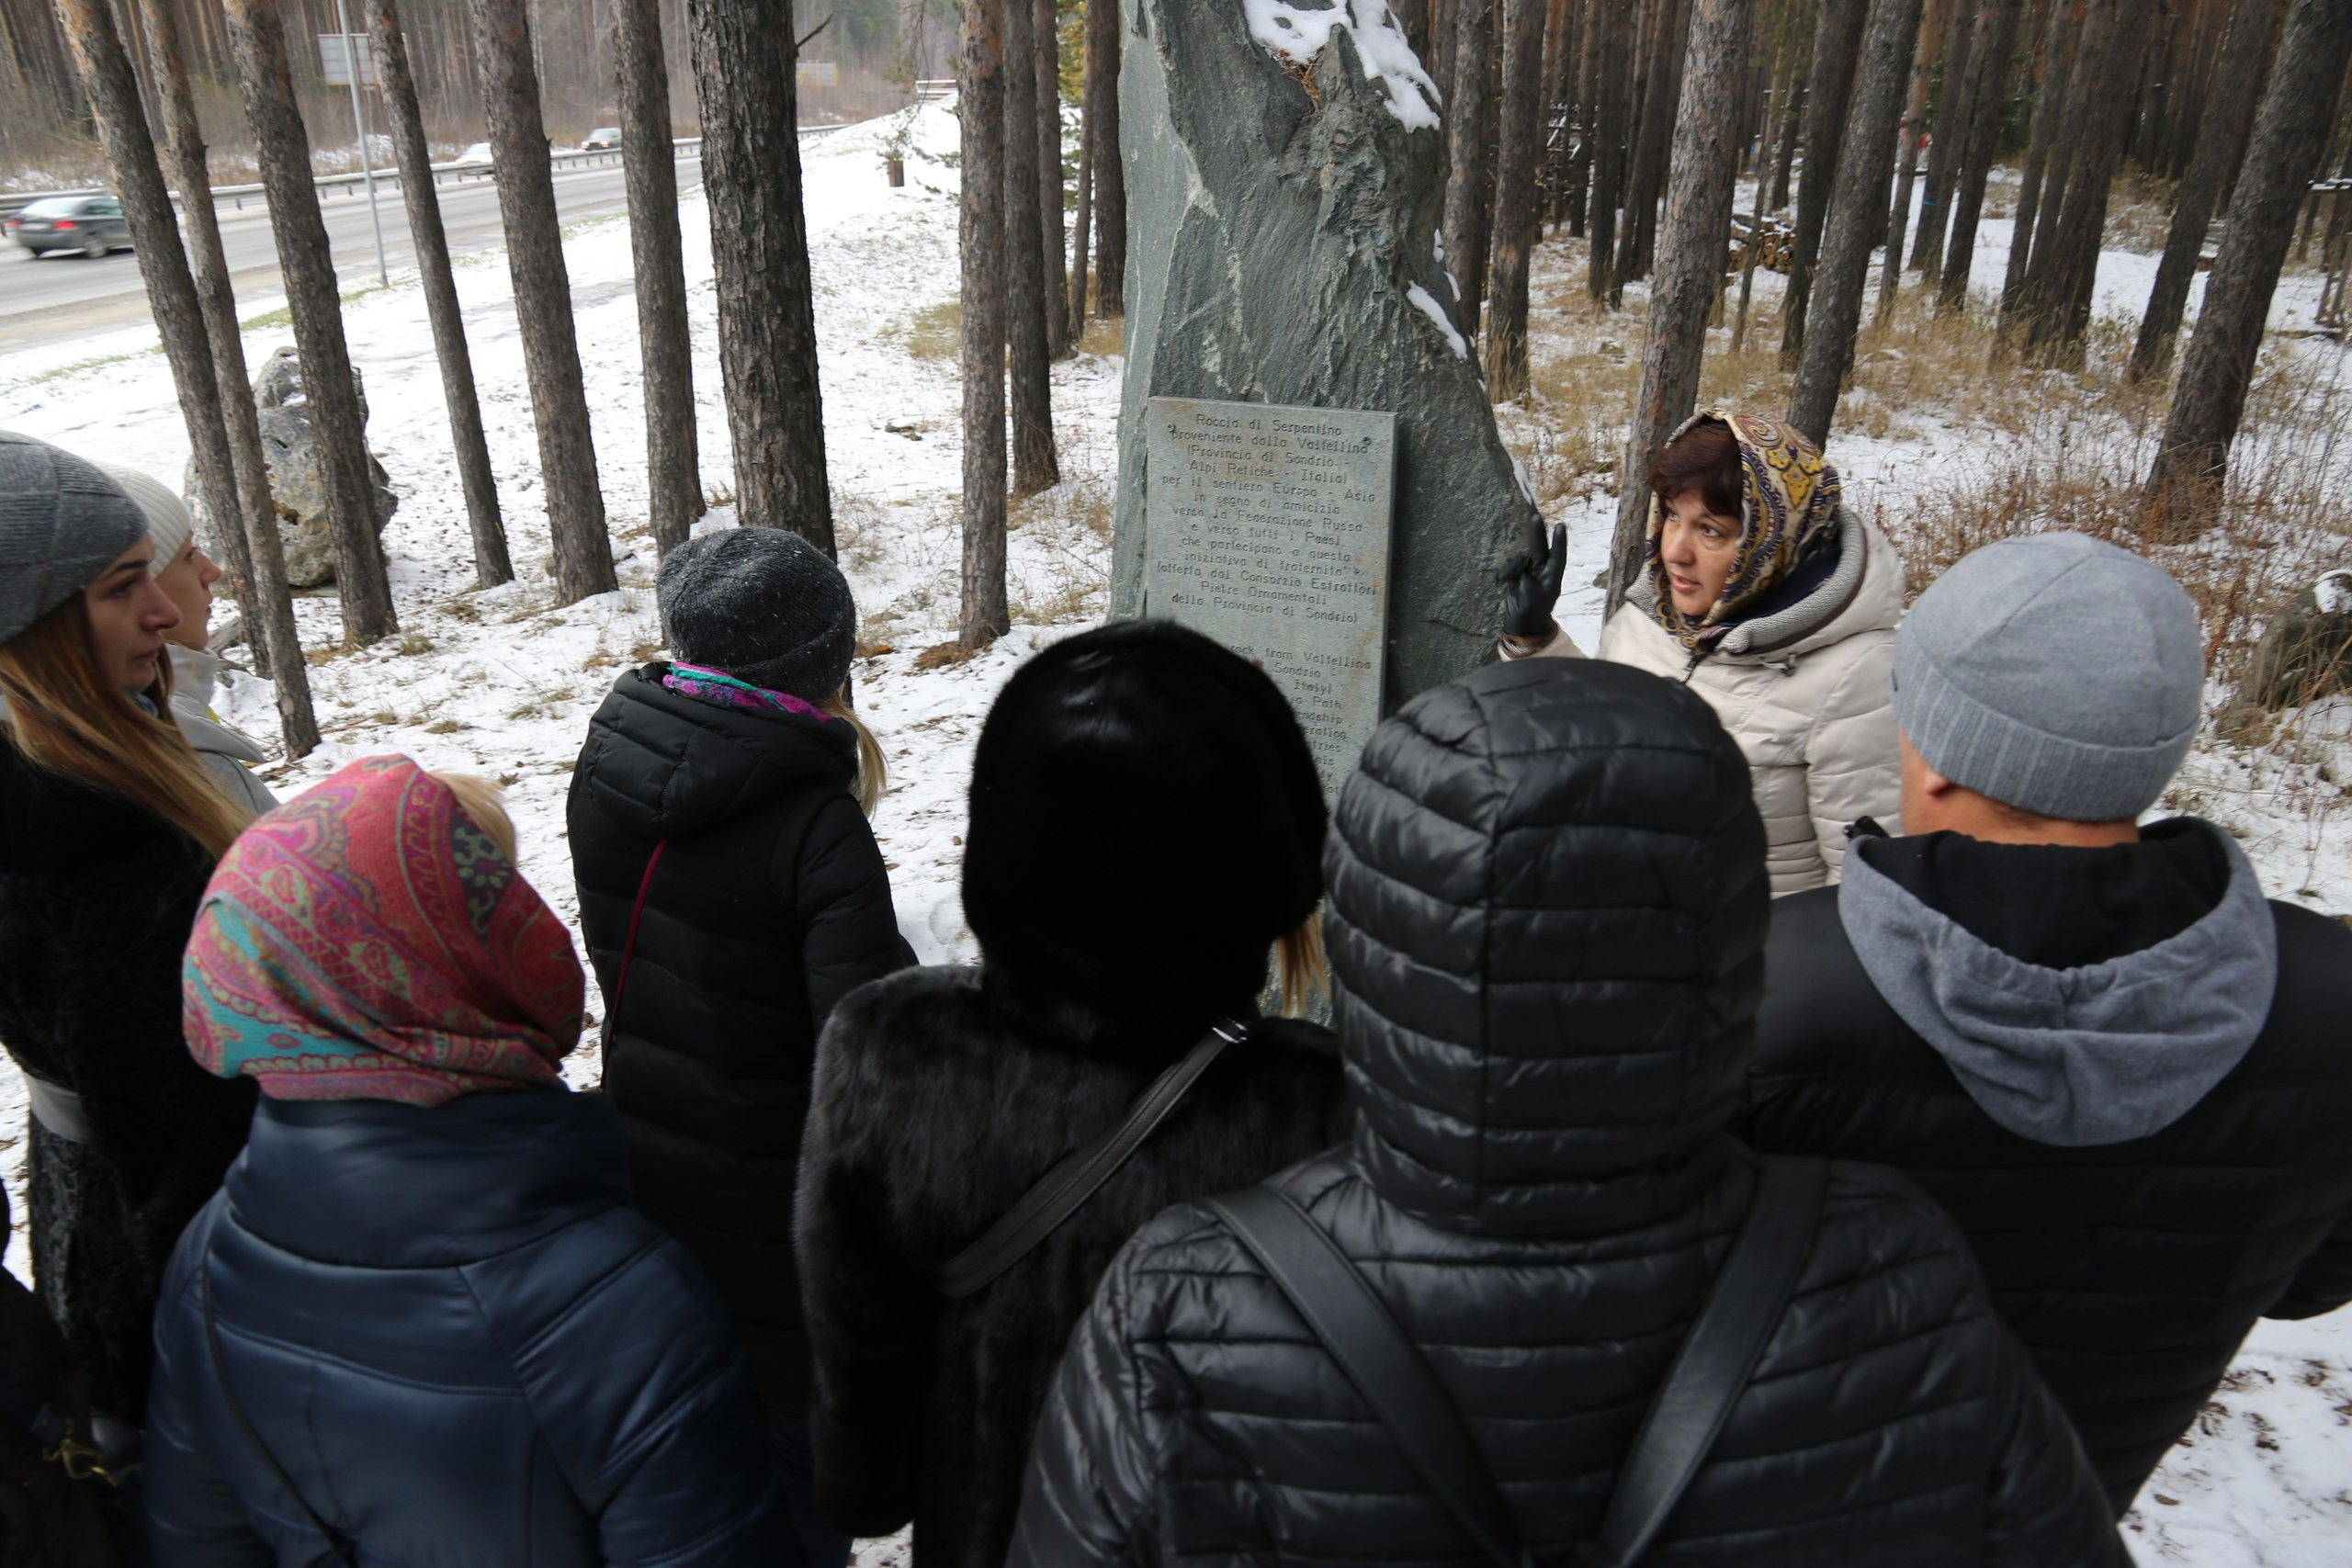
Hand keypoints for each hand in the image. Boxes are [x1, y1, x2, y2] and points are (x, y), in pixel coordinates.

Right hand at [1494, 515, 1566, 641]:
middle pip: (1540, 549)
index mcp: (1551, 580)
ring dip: (1512, 567)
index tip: (1560, 526)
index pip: (1557, 558)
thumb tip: (1521, 570)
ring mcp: (1530, 573)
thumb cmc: (1530, 617)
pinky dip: (1505, 573)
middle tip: (1536, 516)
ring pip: (1521, 559)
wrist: (1521, 627)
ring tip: (1504, 581)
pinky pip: (1511, 567)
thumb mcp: (1529, 602)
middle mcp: (1542, 573)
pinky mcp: (1517, 576)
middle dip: (1537, 533)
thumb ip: (1526, 583)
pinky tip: (1501, 582)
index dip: (1559, 542)